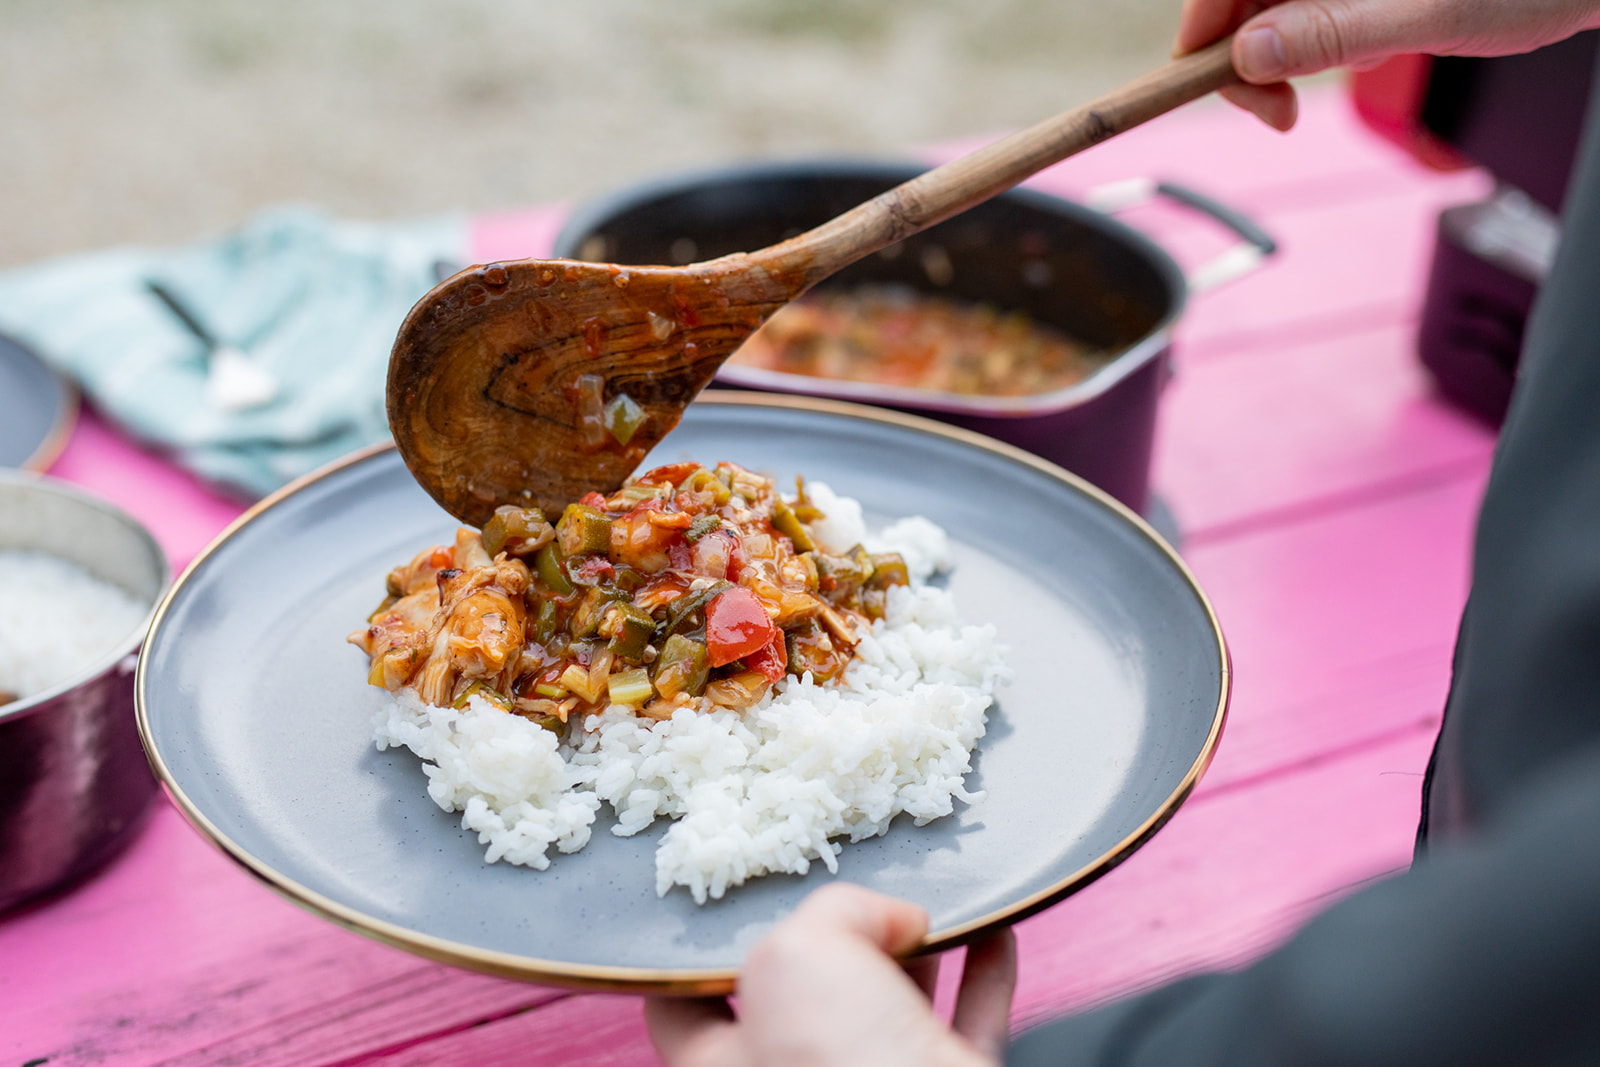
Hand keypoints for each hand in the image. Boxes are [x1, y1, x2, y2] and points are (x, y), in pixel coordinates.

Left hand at [646, 883, 1017, 1066]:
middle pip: (805, 999)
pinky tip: (993, 931)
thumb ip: (829, 914)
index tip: (729, 908)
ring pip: (890, 1012)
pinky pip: (966, 1026)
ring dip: (916, 954)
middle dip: (831, 945)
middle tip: (848, 897)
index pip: (685, 1006)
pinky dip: (982, 977)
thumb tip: (888, 922)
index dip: (705, 954)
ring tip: (926, 908)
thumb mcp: (798, 955)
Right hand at [1176, 0, 1599, 129]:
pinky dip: (1314, 49)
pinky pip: (1302, 14)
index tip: (1205, 79)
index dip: (1203, 24)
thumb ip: (1332, 33)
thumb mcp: (1426, 14)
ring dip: (1278, 59)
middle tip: (1274, 112)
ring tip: (1323, 85)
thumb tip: (1248, 54)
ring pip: (1267, 11)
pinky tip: (1351, 59)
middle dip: (1242, 55)